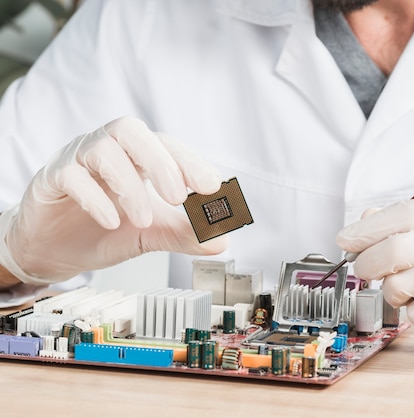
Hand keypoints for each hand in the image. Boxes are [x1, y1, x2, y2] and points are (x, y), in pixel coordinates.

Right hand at [0, 116, 227, 283]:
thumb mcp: (151, 234)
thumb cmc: (104, 230)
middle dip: (160, 163)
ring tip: (143, 220)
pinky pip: (71, 175)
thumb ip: (184, 234)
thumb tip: (221, 240)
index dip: (190, 161)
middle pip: (132, 131)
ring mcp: (77, 159)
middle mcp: (108, 148)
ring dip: (129, 185)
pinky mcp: (51, 177)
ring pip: (102, 149)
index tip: (212, 187)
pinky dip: (96, 199)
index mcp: (136, 156)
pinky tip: (112, 222)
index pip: (166, 145)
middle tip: (178, 198)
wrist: (55, 250)